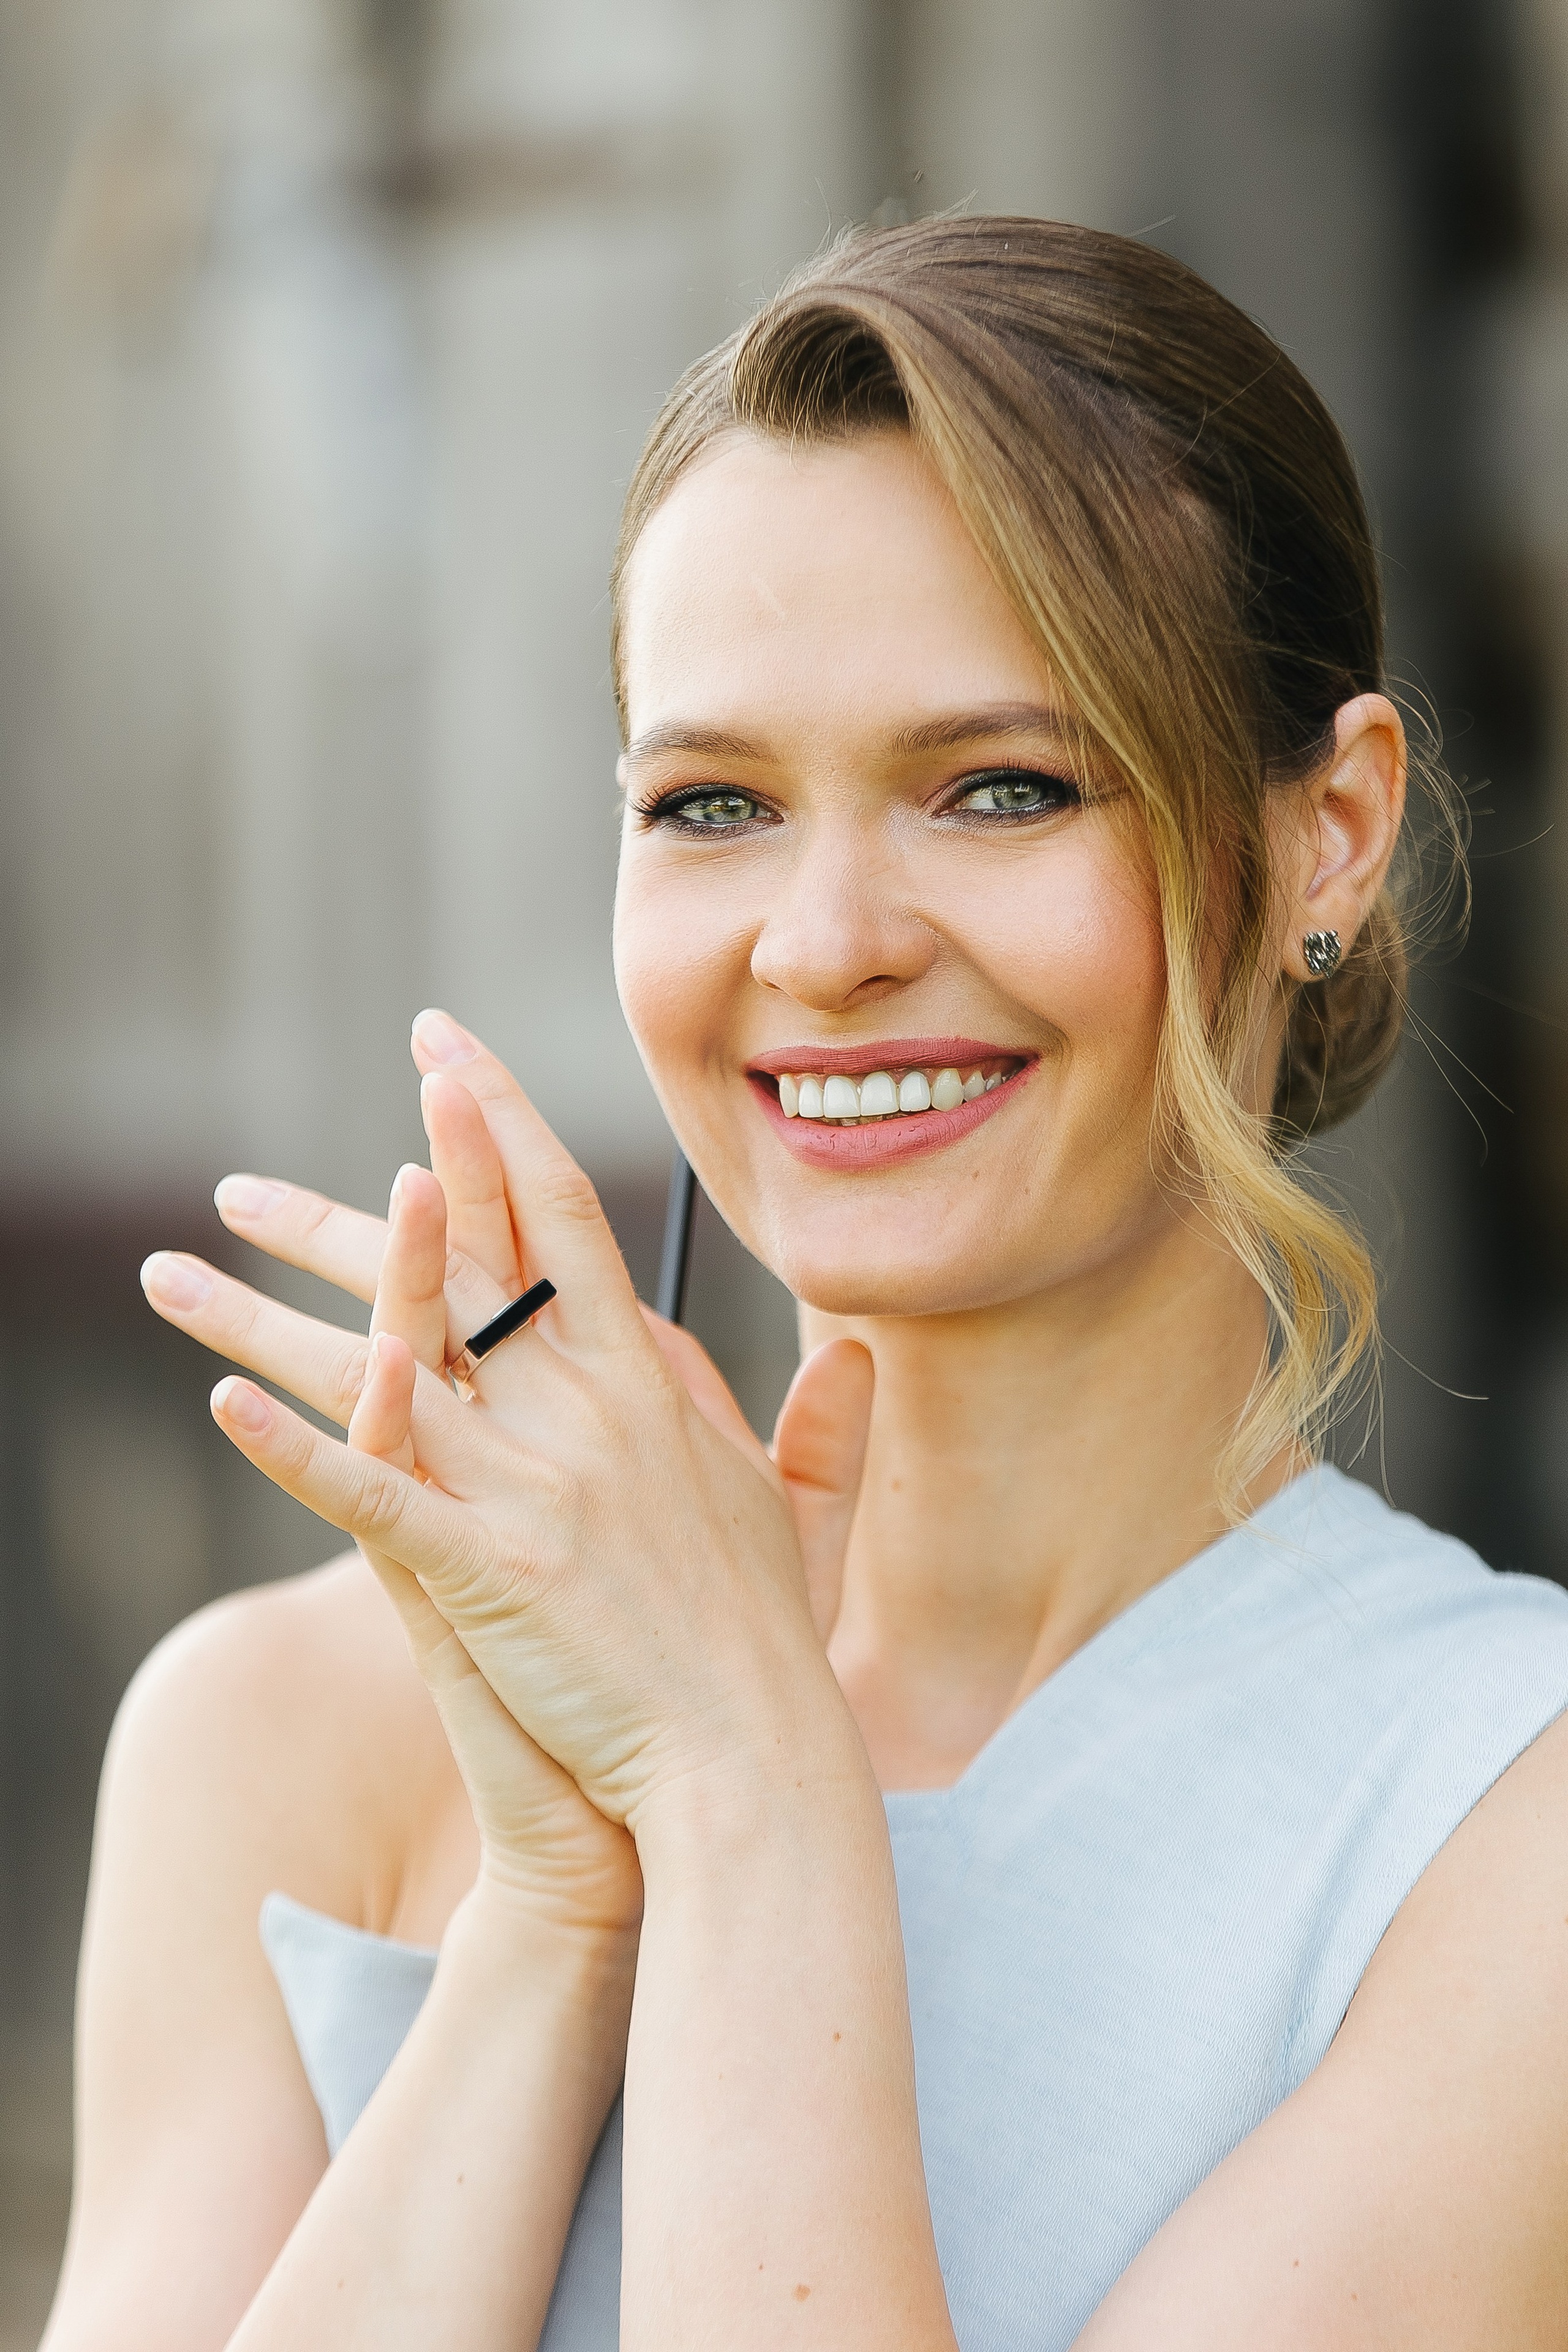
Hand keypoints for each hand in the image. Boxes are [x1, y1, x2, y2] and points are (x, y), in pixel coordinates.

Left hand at [143, 1018, 876, 1840]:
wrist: (754, 1762)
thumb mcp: (795, 1513)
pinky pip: (374, 1497)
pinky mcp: (492, 1572)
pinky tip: (223, 1408)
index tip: (445, 1048)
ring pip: (378, 1370)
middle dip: (337, 1217)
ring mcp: (536, 1488)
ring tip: (171, 1273)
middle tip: (240, 1181)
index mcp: (644, 1385)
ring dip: (261, 1318)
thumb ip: (818, 1427)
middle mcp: (585, 1411)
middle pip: (447, 1271)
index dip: (497, 1119)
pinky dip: (297, 1451)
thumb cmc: (768, 1643)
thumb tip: (855, 1353)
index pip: (562, 1214)